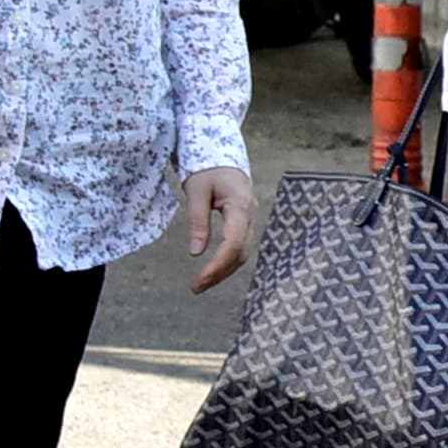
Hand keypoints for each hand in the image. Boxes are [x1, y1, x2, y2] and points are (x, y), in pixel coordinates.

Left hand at [183, 166, 256, 292]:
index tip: (199, 280)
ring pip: (242, 254)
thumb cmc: (208, 170)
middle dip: (219, 273)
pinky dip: (227, 263)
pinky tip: (212, 271)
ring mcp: (251, 221)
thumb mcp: (196, 190)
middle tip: (196, 287)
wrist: (223, 159)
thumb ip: (197, 220)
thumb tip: (195, 253)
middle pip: (240, 253)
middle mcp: (251, 216)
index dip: (217, 264)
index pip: (233, 242)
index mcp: (240, 205)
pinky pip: (240, 249)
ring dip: (223, 271)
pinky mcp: (246, 226)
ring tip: (201, 284)